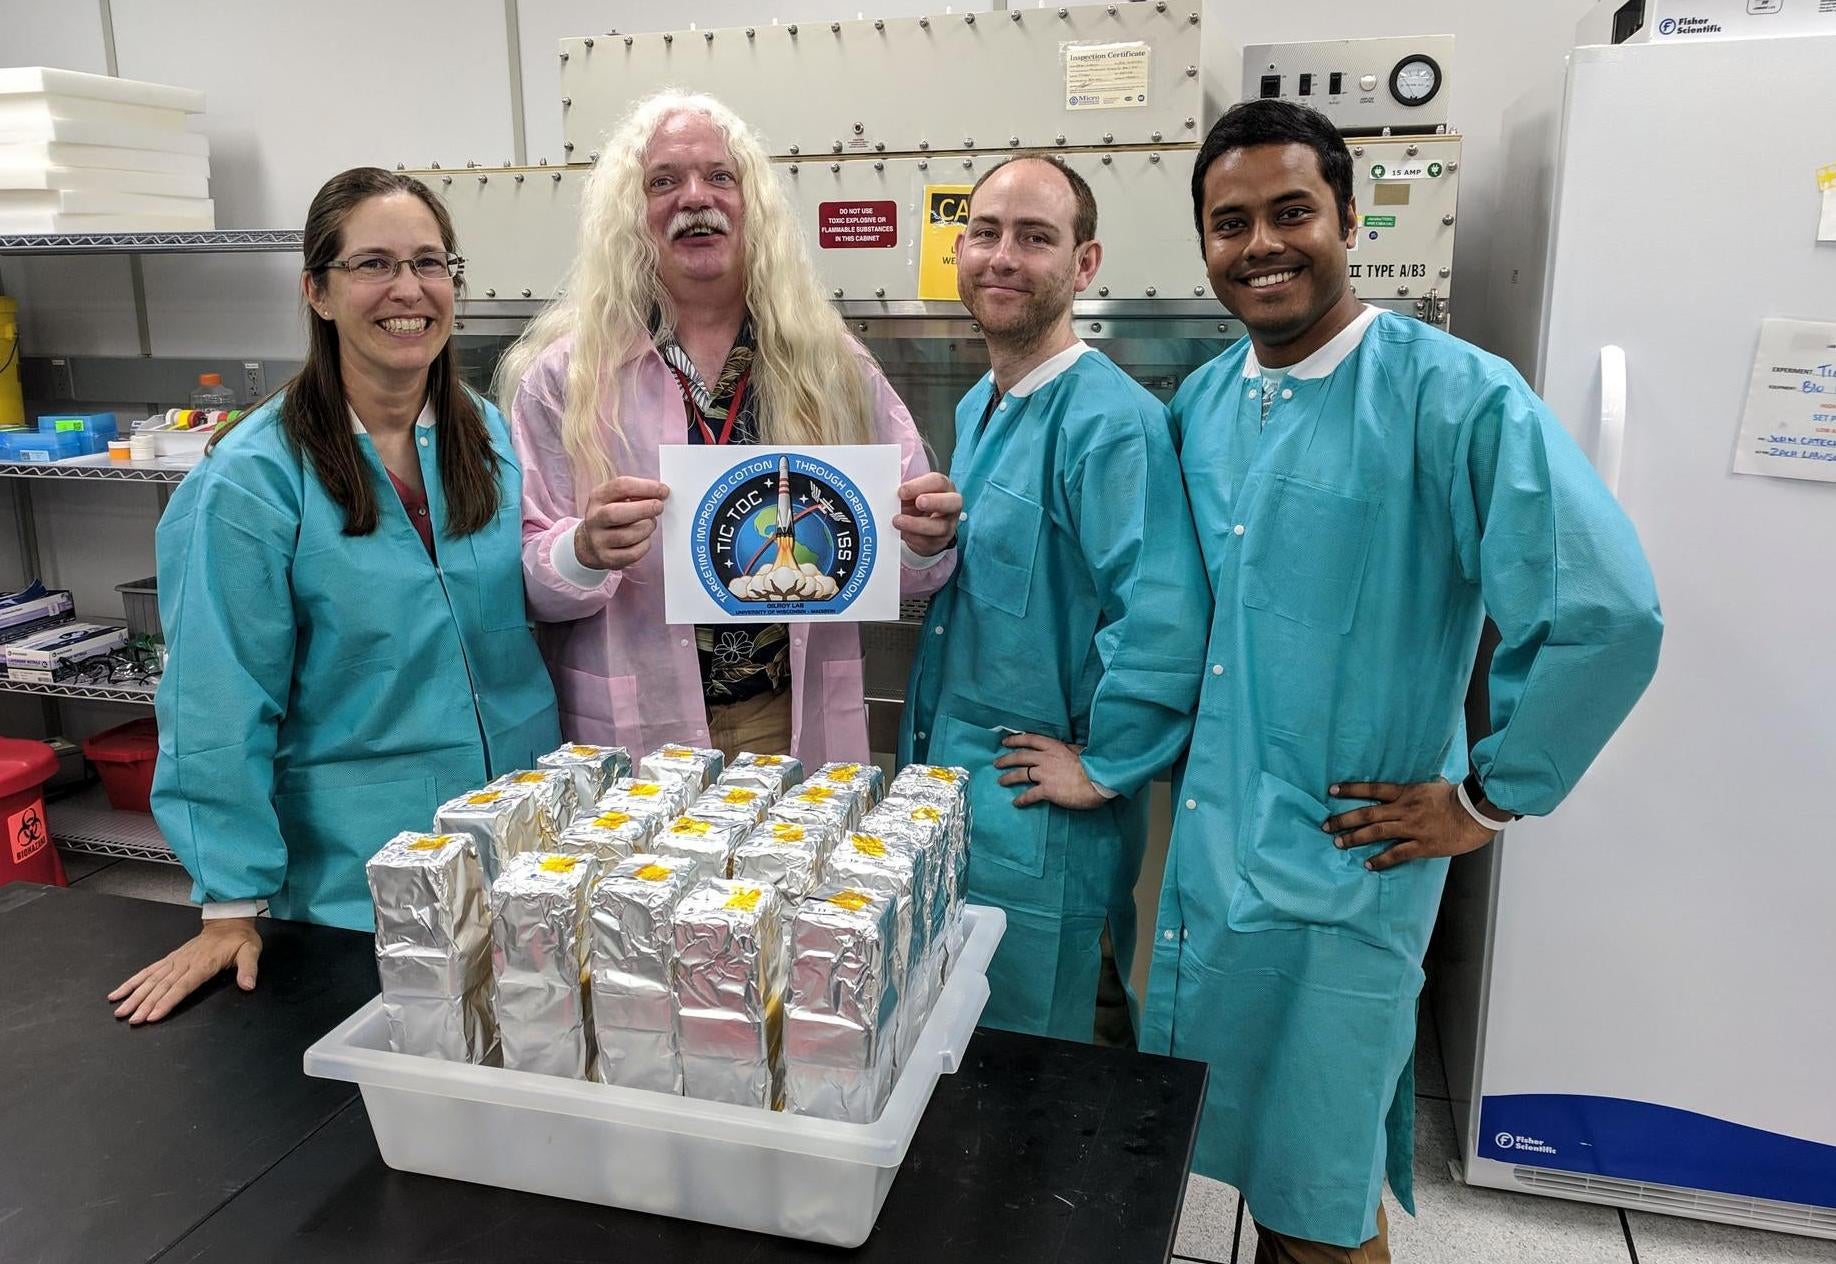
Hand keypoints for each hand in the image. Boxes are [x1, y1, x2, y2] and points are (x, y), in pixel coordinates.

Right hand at [107, 918, 261, 1024]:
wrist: (228, 922)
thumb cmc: (239, 939)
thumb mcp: (251, 952)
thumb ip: (248, 969)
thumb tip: (248, 985)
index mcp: (203, 964)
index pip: (182, 986)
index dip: (167, 1001)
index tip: (152, 1015)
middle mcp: (185, 963)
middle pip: (162, 986)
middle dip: (145, 1004)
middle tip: (131, 1019)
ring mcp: (175, 960)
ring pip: (151, 979)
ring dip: (134, 995)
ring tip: (119, 1010)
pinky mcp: (170, 959)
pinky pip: (148, 971)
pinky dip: (132, 982)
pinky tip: (118, 992)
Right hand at [576, 476, 669, 570]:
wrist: (590, 544)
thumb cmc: (611, 517)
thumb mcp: (616, 498)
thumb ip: (636, 493)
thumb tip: (661, 493)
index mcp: (598, 497)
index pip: (621, 487)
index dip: (646, 487)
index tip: (663, 490)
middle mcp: (594, 519)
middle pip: (617, 514)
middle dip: (644, 509)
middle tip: (659, 507)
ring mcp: (599, 541)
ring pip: (628, 535)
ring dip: (647, 528)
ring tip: (650, 523)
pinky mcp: (607, 558)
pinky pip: (633, 553)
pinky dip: (645, 544)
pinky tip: (644, 538)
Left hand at [893, 472, 961, 557]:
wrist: (919, 527)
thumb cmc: (916, 504)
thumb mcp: (911, 492)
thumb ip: (904, 488)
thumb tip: (888, 485)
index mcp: (944, 487)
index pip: (938, 482)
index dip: (920, 486)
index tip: (902, 491)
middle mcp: (951, 505)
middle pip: (952, 502)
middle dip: (935, 501)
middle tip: (918, 502)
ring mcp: (948, 525)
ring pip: (940, 526)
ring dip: (917, 524)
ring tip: (898, 521)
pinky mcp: (939, 541)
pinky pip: (928, 541)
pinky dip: (913, 537)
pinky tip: (903, 532)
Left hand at [994, 733, 1106, 809]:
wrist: (1099, 780)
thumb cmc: (1093, 766)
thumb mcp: (1079, 751)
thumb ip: (1068, 749)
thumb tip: (1066, 748)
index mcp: (1054, 746)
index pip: (1030, 740)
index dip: (1016, 740)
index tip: (1005, 741)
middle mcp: (1045, 758)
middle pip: (1020, 757)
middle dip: (1006, 759)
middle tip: (997, 763)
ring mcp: (1044, 774)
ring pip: (1020, 774)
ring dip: (1008, 778)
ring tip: (1001, 781)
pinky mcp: (1047, 790)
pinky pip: (1029, 795)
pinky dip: (1021, 799)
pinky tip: (1016, 803)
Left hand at [1322, 780, 1497, 872]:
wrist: (1476, 813)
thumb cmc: (1457, 797)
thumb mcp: (1433, 785)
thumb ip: (1415, 790)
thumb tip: (1407, 790)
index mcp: (1406, 792)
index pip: (1372, 789)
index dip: (1350, 789)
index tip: (1331, 791)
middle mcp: (1404, 809)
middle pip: (1367, 814)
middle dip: (1344, 820)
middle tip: (1326, 826)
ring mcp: (1412, 828)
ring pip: (1376, 833)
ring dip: (1355, 838)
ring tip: (1339, 843)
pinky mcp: (1422, 845)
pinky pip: (1396, 854)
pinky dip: (1380, 860)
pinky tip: (1368, 864)